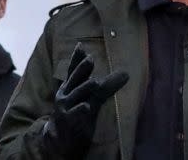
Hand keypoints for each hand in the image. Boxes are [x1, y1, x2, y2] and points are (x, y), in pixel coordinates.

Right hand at [44, 43, 128, 158]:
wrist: (60, 140)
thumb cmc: (77, 113)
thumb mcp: (91, 98)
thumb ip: (106, 85)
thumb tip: (126, 73)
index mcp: (70, 87)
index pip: (73, 71)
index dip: (77, 59)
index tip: (81, 45)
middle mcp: (66, 95)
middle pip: (75, 80)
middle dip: (82, 69)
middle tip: (91, 58)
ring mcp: (66, 108)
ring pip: (76, 96)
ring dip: (84, 88)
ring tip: (95, 82)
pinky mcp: (69, 122)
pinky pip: (75, 115)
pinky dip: (80, 110)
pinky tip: (87, 107)